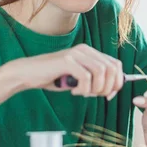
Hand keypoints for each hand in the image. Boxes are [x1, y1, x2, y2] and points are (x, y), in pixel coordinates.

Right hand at [7, 44, 122, 99]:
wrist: (29, 73)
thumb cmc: (54, 77)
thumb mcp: (78, 79)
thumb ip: (94, 80)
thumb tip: (112, 90)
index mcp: (90, 52)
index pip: (115, 64)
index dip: (117, 82)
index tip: (109, 96)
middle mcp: (85, 50)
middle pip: (111, 68)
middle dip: (109, 87)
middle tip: (97, 96)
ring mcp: (76, 54)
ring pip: (101, 72)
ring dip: (96, 88)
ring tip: (84, 93)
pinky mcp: (67, 60)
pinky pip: (86, 77)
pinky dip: (84, 89)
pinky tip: (74, 92)